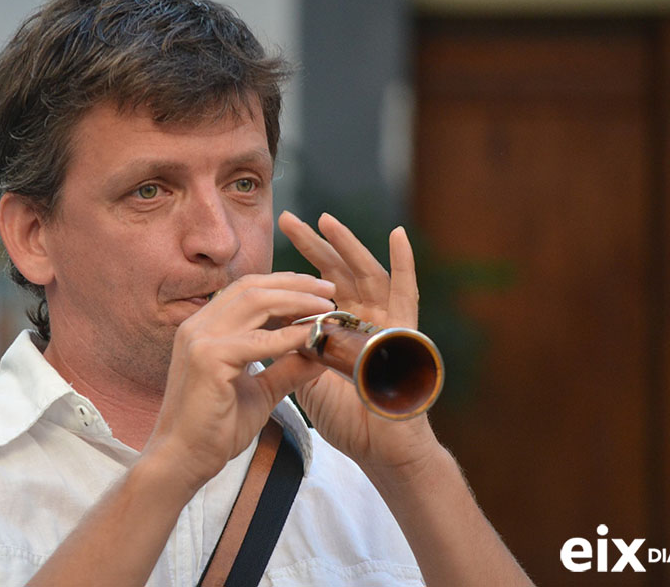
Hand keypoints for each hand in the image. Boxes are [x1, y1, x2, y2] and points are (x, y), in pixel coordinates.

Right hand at [142, 273, 334, 492]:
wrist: (182, 459)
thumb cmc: (215, 427)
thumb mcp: (260, 391)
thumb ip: (286, 368)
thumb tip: (320, 352)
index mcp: (205, 327)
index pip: (246, 289)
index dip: (283, 284)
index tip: (317, 289)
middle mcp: (198, 325)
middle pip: (252, 287)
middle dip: (295, 284)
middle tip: (330, 289)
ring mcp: (199, 339)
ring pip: (255, 302)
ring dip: (296, 301)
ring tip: (326, 306)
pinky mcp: (207, 359)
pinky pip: (257, 341)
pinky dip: (289, 336)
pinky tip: (312, 336)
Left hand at [277, 211, 439, 473]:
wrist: (379, 450)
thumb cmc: (347, 418)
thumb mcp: (309, 377)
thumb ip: (294, 349)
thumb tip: (264, 324)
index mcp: (339, 328)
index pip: (312, 289)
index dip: (289, 269)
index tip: (262, 251)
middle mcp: (363, 319)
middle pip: (336, 273)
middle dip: (312, 246)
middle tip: (286, 219)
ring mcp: (386, 323)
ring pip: (366, 273)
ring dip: (347, 245)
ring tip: (326, 220)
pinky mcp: (406, 333)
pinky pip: (407, 293)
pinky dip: (404, 263)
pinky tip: (397, 235)